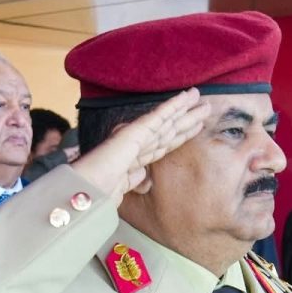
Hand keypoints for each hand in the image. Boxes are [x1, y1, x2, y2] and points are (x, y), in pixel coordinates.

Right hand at [71, 89, 208, 198]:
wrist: (85, 194)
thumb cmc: (97, 195)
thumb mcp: (121, 189)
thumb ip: (134, 181)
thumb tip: (145, 177)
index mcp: (134, 158)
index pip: (163, 144)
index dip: (180, 134)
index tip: (196, 127)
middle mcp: (136, 144)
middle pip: (169, 130)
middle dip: (187, 119)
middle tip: (206, 106)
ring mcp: (135, 137)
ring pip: (167, 120)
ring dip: (185, 109)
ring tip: (202, 98)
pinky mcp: (134, 133)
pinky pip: (157, 117)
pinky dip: (172, 106)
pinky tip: (186, 97)